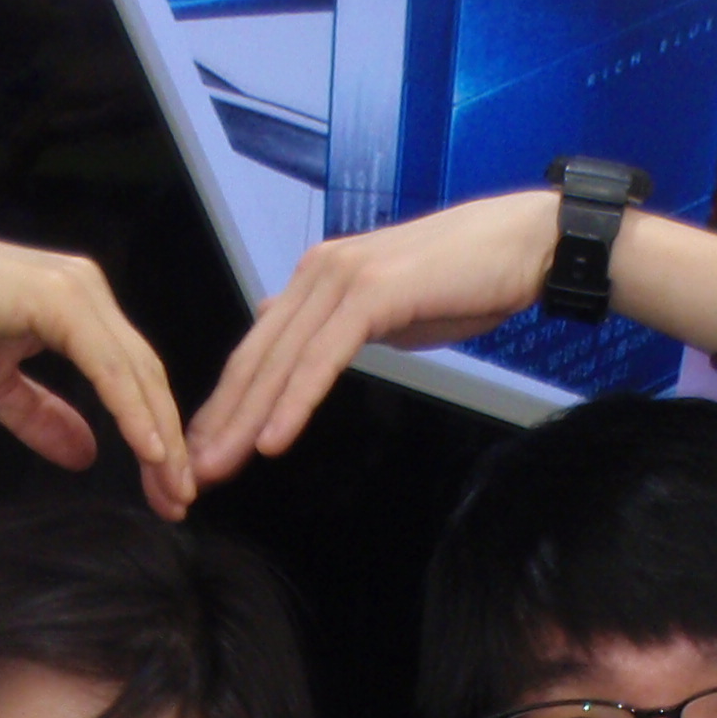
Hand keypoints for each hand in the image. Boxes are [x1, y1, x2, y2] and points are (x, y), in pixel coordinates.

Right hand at [0, 221, 195, 516]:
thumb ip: (43, 417)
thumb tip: (85, 455)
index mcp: (77, 305)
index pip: (130, 375)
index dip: (151, 431)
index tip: (162, 484)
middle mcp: (88, 291)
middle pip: (145, 377)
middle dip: (168, 443)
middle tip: (179, 499)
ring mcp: (79, 291)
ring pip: (137, 375)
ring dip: (160, 437)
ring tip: (172, 488)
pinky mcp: (62, 299)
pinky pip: (110, 367)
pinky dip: (133, 411)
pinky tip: (150, 451)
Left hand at [188, 192, 562, 483]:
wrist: (524, 244)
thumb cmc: (463, 282)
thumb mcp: (384, 311)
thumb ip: (335, 327)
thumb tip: (290, 336)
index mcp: (316, 280)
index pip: (260, 350)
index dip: (228, 403)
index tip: (203, 450)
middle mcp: (317, 274)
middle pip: (257, 359)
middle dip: (221, 419)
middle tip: (192, 472)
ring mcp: (342, 279)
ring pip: (281, 362)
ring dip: (245, 420)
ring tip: (218, 466)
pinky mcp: (373, 293)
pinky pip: (323, 357)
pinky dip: (295, 401)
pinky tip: (273, 439)